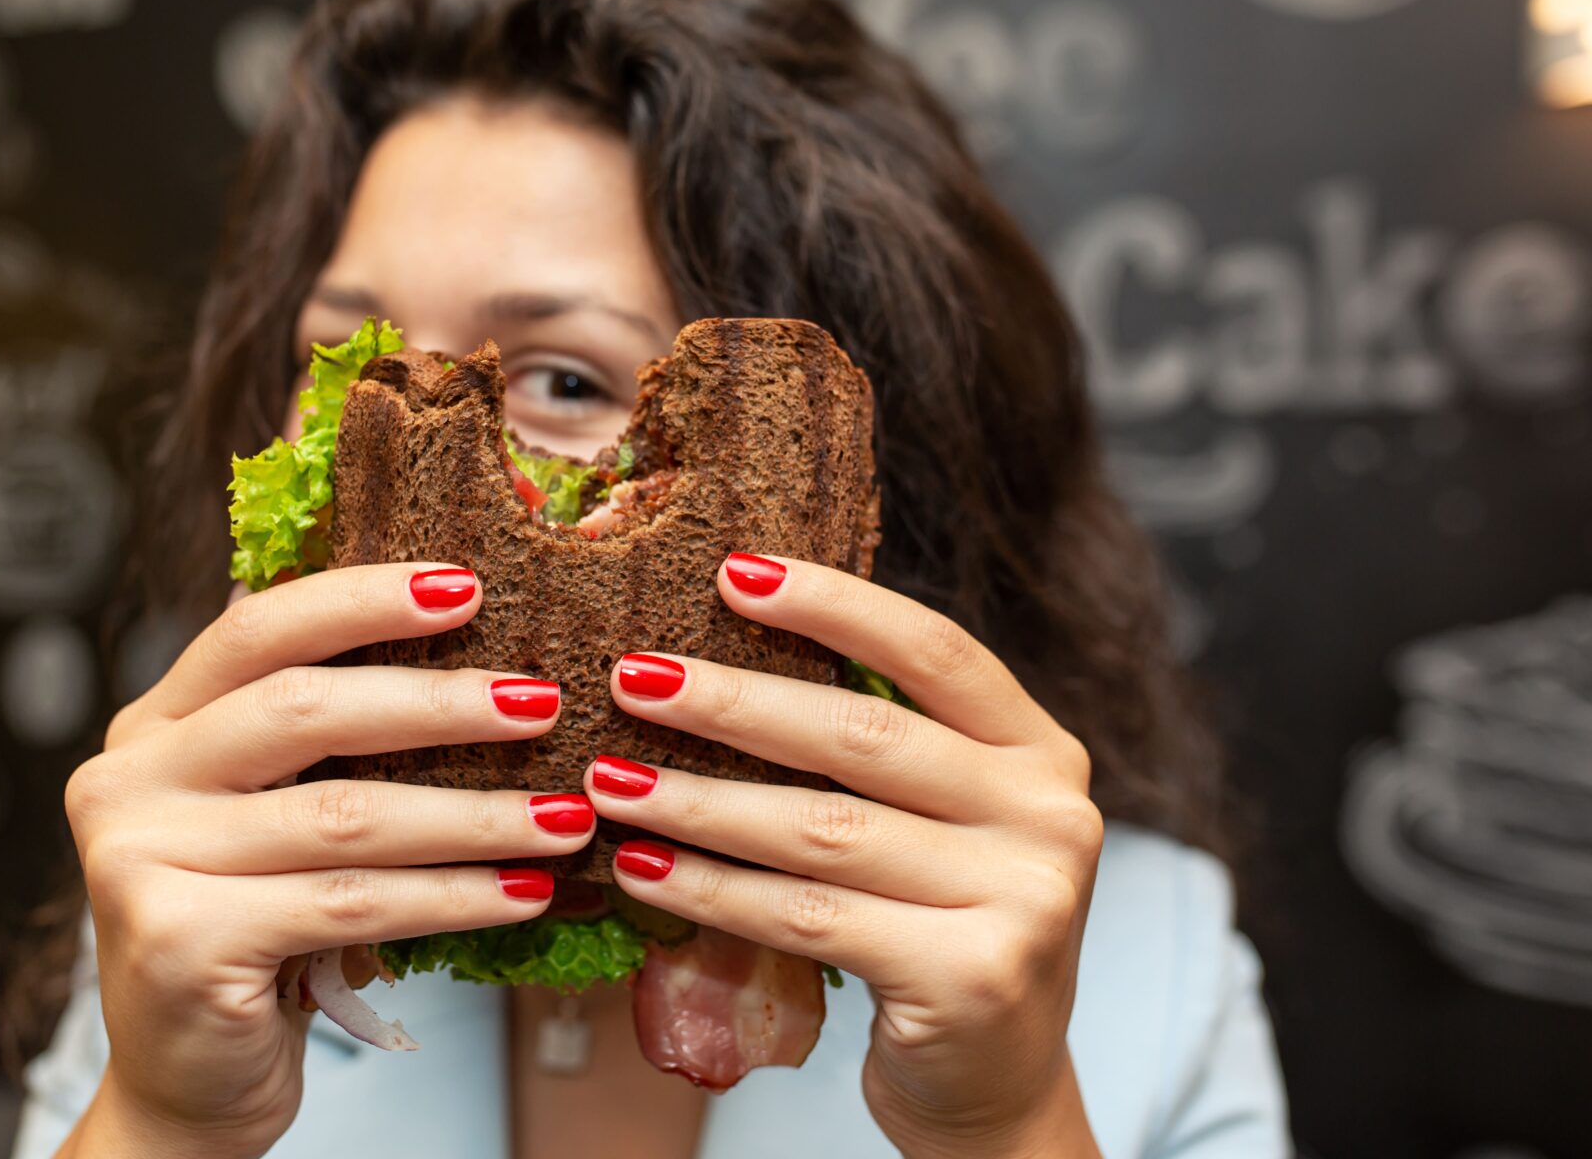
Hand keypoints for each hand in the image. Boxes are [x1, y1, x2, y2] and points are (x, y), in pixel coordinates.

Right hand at [61, 564, 593, 1157]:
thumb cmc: (255, 934)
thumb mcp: (274, 819)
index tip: (467, 584)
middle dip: (438, 702)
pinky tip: (522, 894)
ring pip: (343, 816)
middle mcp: (128, 780)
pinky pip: (350, 904)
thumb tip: (482, 660)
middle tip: (542, 702)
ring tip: (566, 816)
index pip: (257, 630)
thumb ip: (325, 743)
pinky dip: (451, 897)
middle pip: (300, 708)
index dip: (362, 599)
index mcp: (155, 726)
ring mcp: (140, 860)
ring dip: (474, 815)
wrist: (187, 1083)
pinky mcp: (180, 941)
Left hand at [587, 554, 1104, 1158]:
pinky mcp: (972, 976)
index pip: (934, 650)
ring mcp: (1023, 898)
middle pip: (865, 735)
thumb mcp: (938, 825)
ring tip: (610, 781)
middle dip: (733, 702)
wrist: (993, 1087)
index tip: (732, 571)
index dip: (833, 603)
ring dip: (699, 801)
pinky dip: (712, 891)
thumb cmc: (938, 930)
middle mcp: (1049, 815)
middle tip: (631, 676)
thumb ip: (878, 750)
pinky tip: (644, 870)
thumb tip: (723, 652)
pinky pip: (808, 916)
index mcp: (1040, 752)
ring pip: (822, 830)